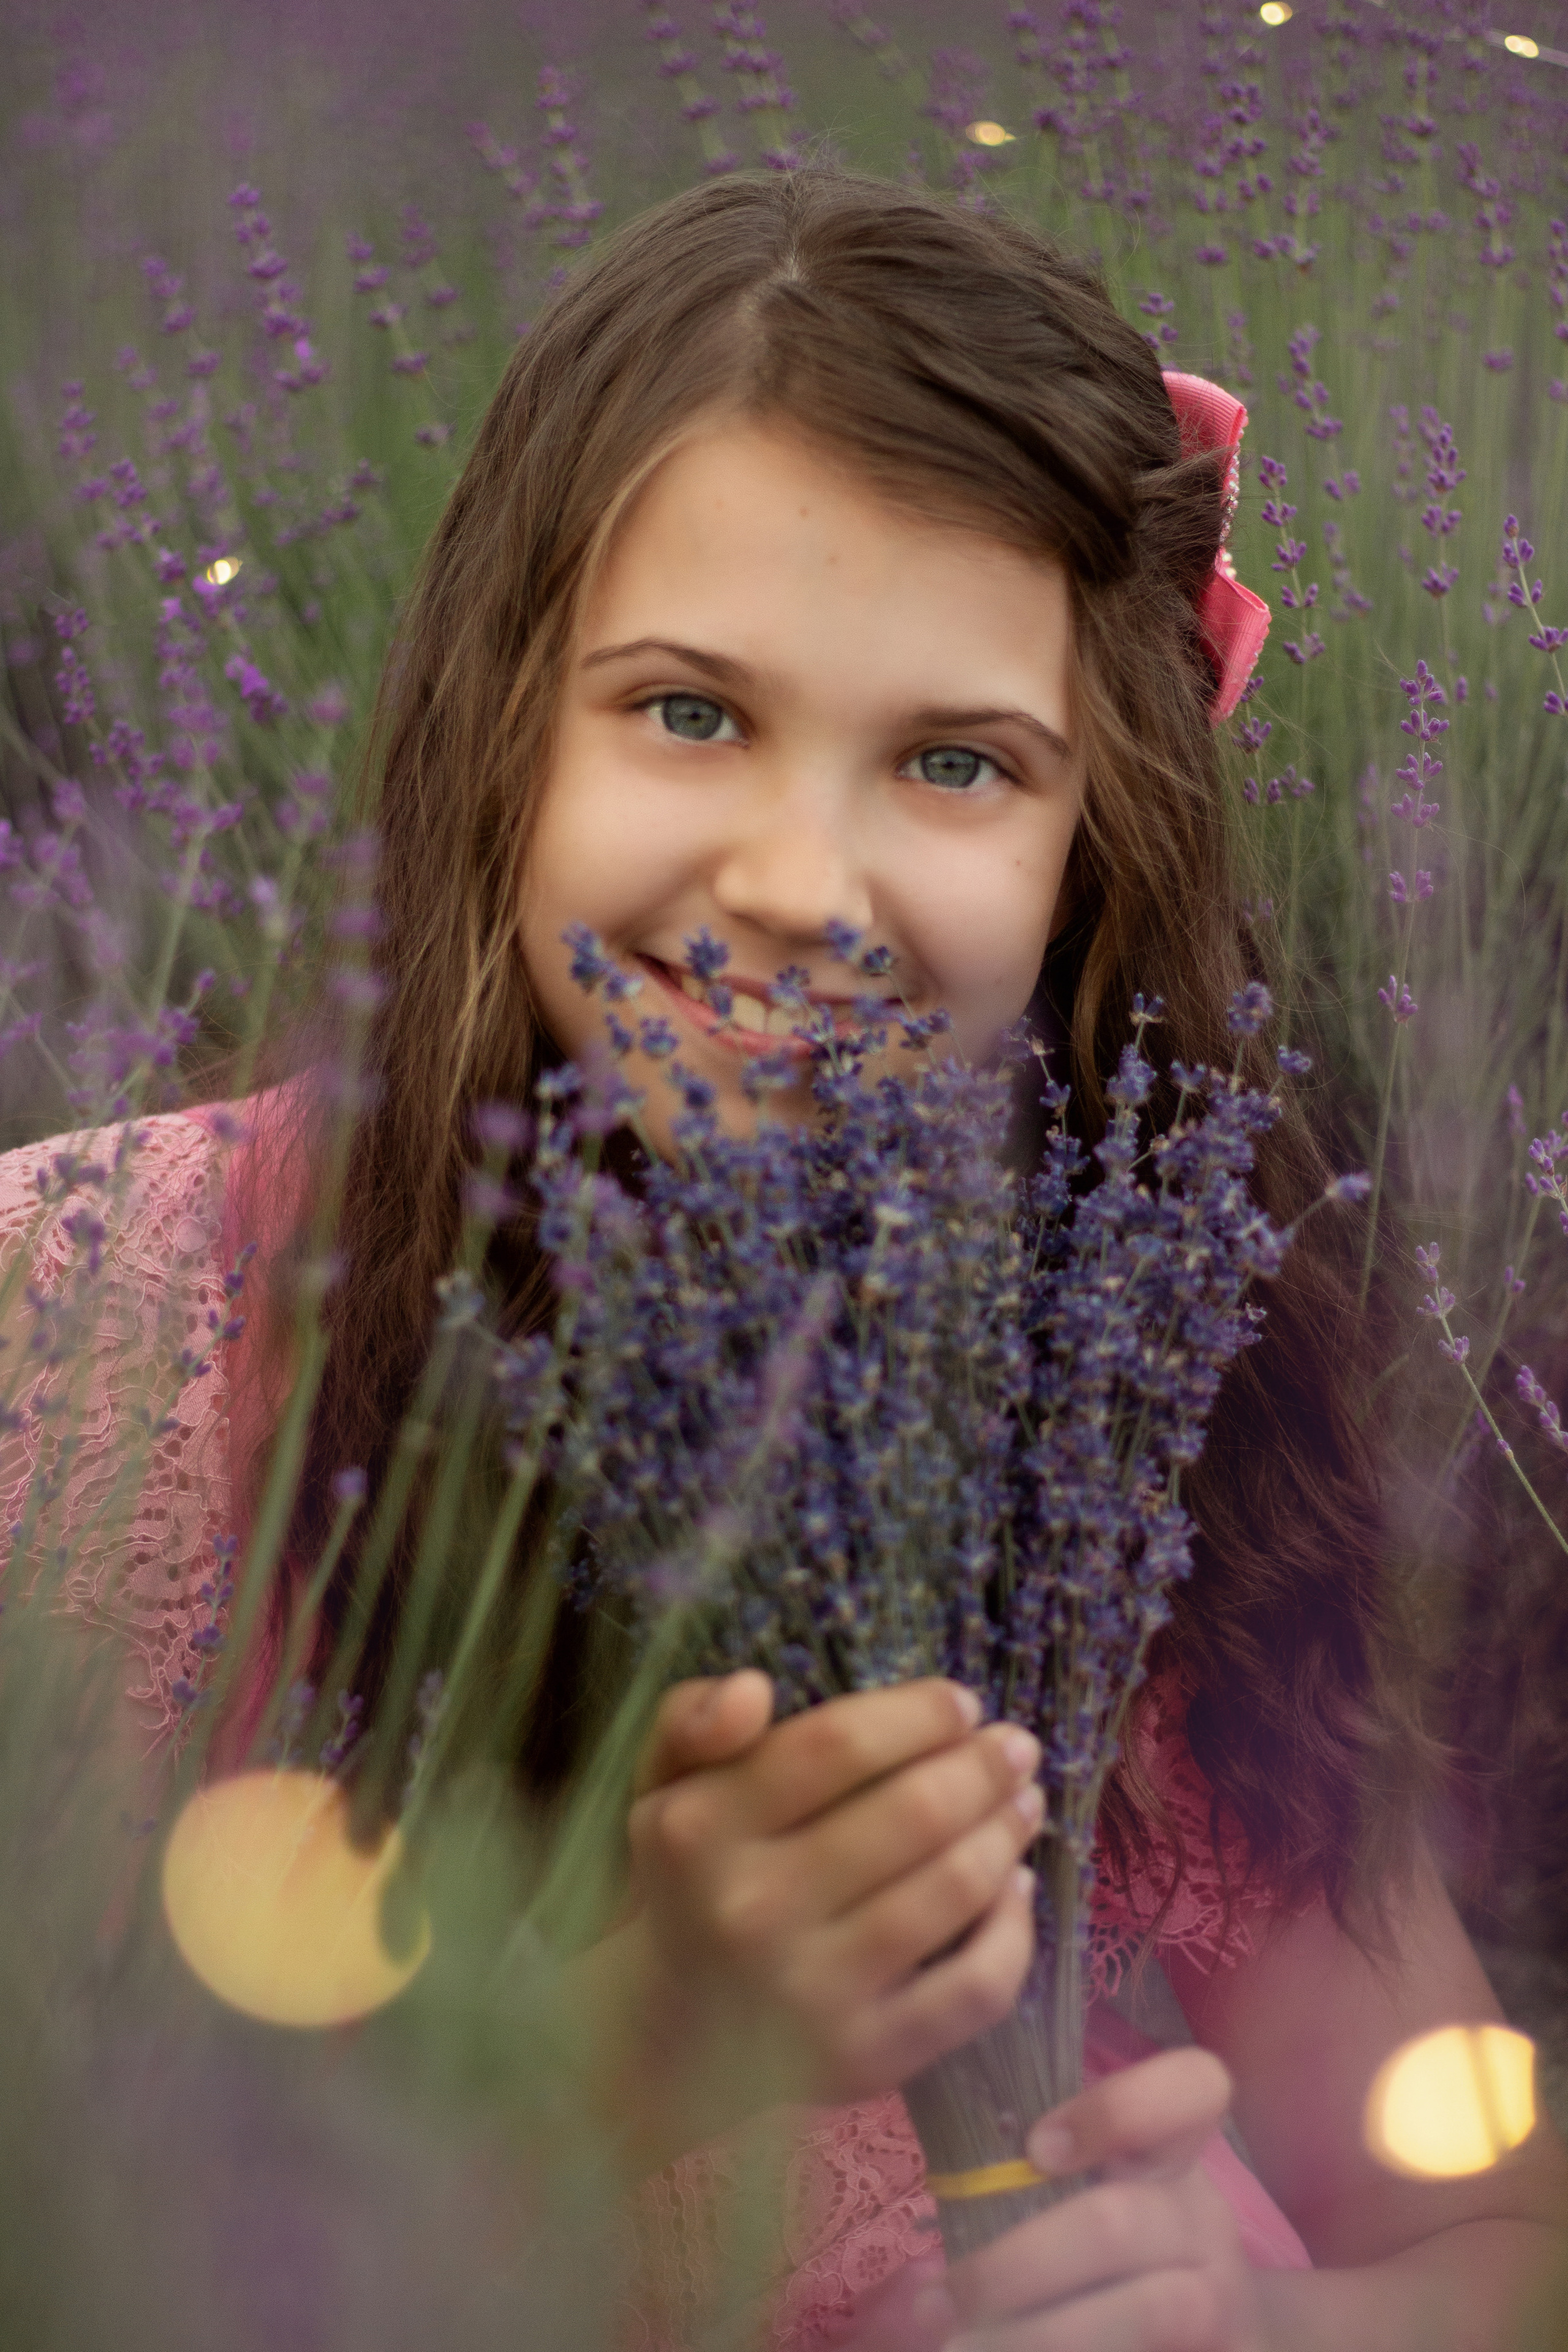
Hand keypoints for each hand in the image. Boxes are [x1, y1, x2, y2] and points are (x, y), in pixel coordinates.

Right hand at [625, 1670, 1042, 2106]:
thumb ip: (693, 1720)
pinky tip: (1017, 1888)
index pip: (834, 1746)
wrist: (671, 2043)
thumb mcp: (662, 1790)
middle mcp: (755, 1909)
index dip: (916, 1714)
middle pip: (913, 1813)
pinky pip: (974, 1987)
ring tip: (1024, 1801)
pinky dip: (1013, 1930)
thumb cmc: (687, 1888)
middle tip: (1016, 1745)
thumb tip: (754, 1688)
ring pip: (952, 1890)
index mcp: (701, 1830)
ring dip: (1005, 1833)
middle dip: (982, 1767)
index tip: (960, 1702)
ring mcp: (813, 1992)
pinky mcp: (864, 2057)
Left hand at [911, 2049, 1268, 2351]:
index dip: (1120, 2108)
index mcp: (1170, 2155)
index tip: (1036, 2148)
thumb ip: (1035, 2178)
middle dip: (1015, 2267)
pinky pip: (1159, 2349)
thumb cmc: (1114, 2260)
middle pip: (1120, 2223)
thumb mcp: (1089, 2200)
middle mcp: (1202, 2219)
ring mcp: (1225, 2296)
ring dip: (1040, 2334)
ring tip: (962, 2348)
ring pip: (1149, 2309)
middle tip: (939, 2302)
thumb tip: (937, 2174)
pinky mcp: (1229, 2350)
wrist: (1209, 2339)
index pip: (1191, 2086)